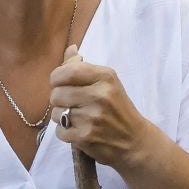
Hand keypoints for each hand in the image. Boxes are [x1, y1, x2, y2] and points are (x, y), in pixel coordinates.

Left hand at [49, 46, 155, 169]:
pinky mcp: (85, 136)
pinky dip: (65, 132)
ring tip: (78, 118)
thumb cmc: (118, 107)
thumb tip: (70, 49)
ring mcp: (92, 117)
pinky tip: (79, 130)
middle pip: (56, 94)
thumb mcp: (108, 82)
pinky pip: (59, 131)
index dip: (57, 78)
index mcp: (105, 77)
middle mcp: (99, 95)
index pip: (66, 72)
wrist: (133, 139)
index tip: (63, 84)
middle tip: (73, 104)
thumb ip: (84, 67)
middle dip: (59, 100)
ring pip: (55, 113)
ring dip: (62, 117)